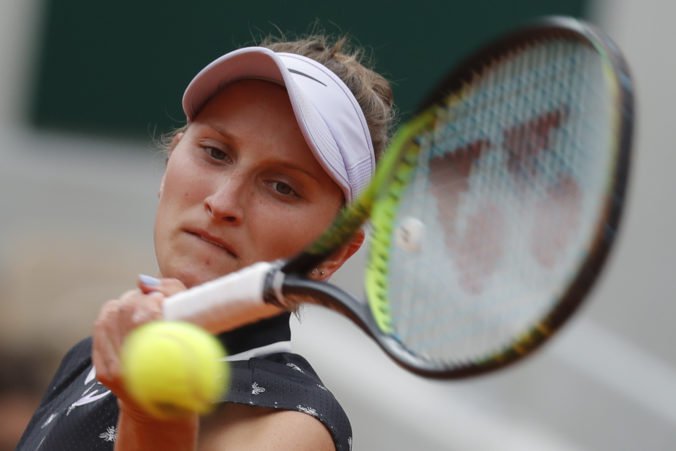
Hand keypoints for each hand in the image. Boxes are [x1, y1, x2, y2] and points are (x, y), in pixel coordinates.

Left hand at [92, 276, 186, 418]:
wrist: (167, 407)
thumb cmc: (189, 363)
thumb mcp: (198, 332)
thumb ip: (176, 295)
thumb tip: (143, 281)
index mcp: (162, 363)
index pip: (145, 316)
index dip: (153, 299)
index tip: (163, 299)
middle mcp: (133, 370)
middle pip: (125, 311)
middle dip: (139, 298)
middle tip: (153, 300)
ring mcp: (114, 371)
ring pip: (110, 314)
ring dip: (126, 303)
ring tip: (141, 308)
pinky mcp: (102, 370)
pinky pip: (100, 326)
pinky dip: (113, 313)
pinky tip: (126, 316)